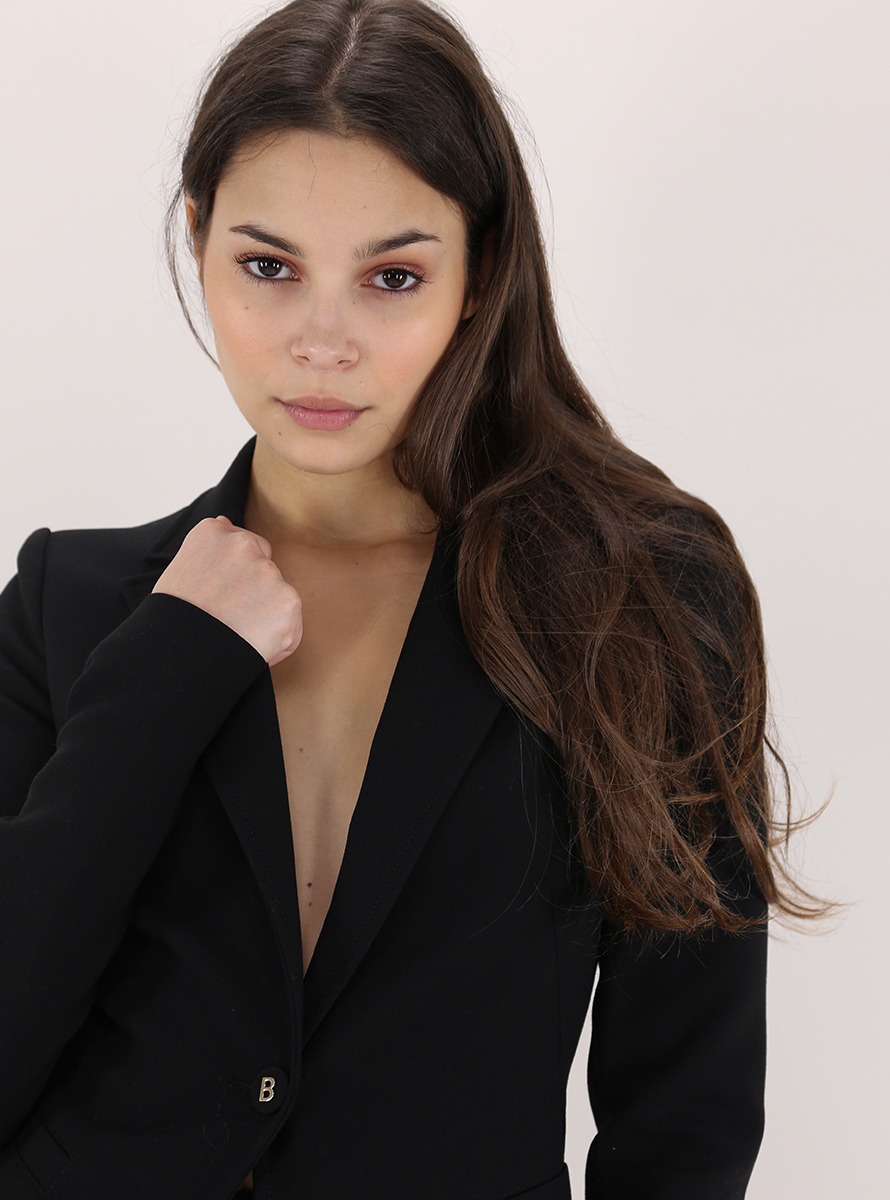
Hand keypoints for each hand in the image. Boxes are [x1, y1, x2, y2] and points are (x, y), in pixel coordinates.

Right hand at [152, 516, 301, 666]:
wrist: (176, 658)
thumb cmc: (173, 620)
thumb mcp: (181, 571)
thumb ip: (210, 548)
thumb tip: (226, 522)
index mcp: (212, 533)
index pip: (241, 546)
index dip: (234, 577)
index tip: (220, 597)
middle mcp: (244, 545)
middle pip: (263, 565)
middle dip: (253, 590)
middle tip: (227, 617)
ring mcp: (268, 573)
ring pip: (277, 595)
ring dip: (263, 616)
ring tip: (233, 635)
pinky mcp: (288, 604)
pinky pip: (290, 626)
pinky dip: (276, 642)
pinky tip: (249, 647)